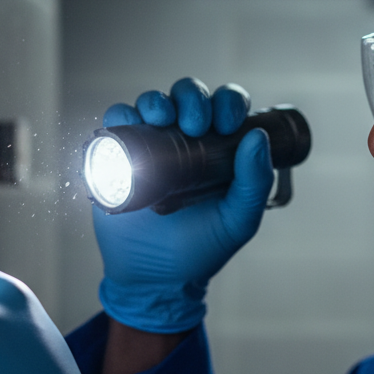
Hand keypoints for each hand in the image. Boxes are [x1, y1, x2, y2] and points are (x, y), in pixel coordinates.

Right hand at [93, 77, 274, 332]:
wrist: (154, 278)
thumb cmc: (201, 249)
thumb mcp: (238, 221)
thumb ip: (254, 184)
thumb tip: (257, 136)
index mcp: (217, 146)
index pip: (224, 106)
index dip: (227, 102)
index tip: (227, 123)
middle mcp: (182, 138)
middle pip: (187, 95)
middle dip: (192, 98)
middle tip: (195, 123)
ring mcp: (148, 145)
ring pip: (151, 102)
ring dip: (157, 100)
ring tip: (162, 119)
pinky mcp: (117, 156)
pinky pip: (116, 123)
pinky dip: (122, 114)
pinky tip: (131, 123)